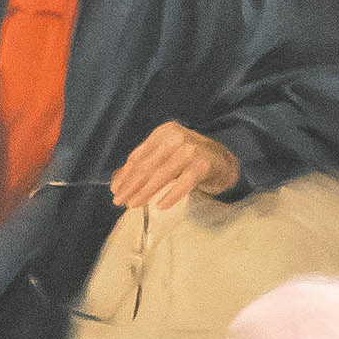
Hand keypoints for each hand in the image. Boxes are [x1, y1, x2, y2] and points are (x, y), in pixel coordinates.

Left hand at [109, 120, 242, 210]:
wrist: (222, 161)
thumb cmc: (188, 159)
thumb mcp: (165, 156)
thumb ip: (145, 165)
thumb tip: (117, 182)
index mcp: (163, 133)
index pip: (138, 156)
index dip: (125, 175)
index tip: (115, 190)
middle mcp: (176, 137)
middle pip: (147, 166)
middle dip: (131, 186)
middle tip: (119, 201)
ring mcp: (191, 150)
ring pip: (161, 175)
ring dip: (145, 192)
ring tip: (133, 204)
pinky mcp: (202, 165)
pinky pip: (183, 184)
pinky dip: (170, 196)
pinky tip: (160, 206)